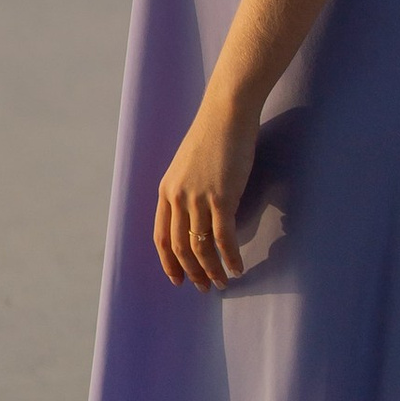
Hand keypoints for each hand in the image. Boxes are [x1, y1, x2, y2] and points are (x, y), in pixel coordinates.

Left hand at [154, 84, 259, 290]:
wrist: (227, 112)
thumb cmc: (213, 134)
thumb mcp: (188, 165)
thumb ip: (187, 191)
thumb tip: (198, 217)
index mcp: (166, 190)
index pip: (161, 237)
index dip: (169, 263)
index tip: (178, 280)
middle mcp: (177, 197)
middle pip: (180, 248)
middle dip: (193, 273)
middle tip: (205, 288)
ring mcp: (198, 198)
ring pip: (201, 247)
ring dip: (212, 270)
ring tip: (224, 282)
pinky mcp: (222, 197)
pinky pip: (224, 238)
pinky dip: (231, 257)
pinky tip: (238, 266)